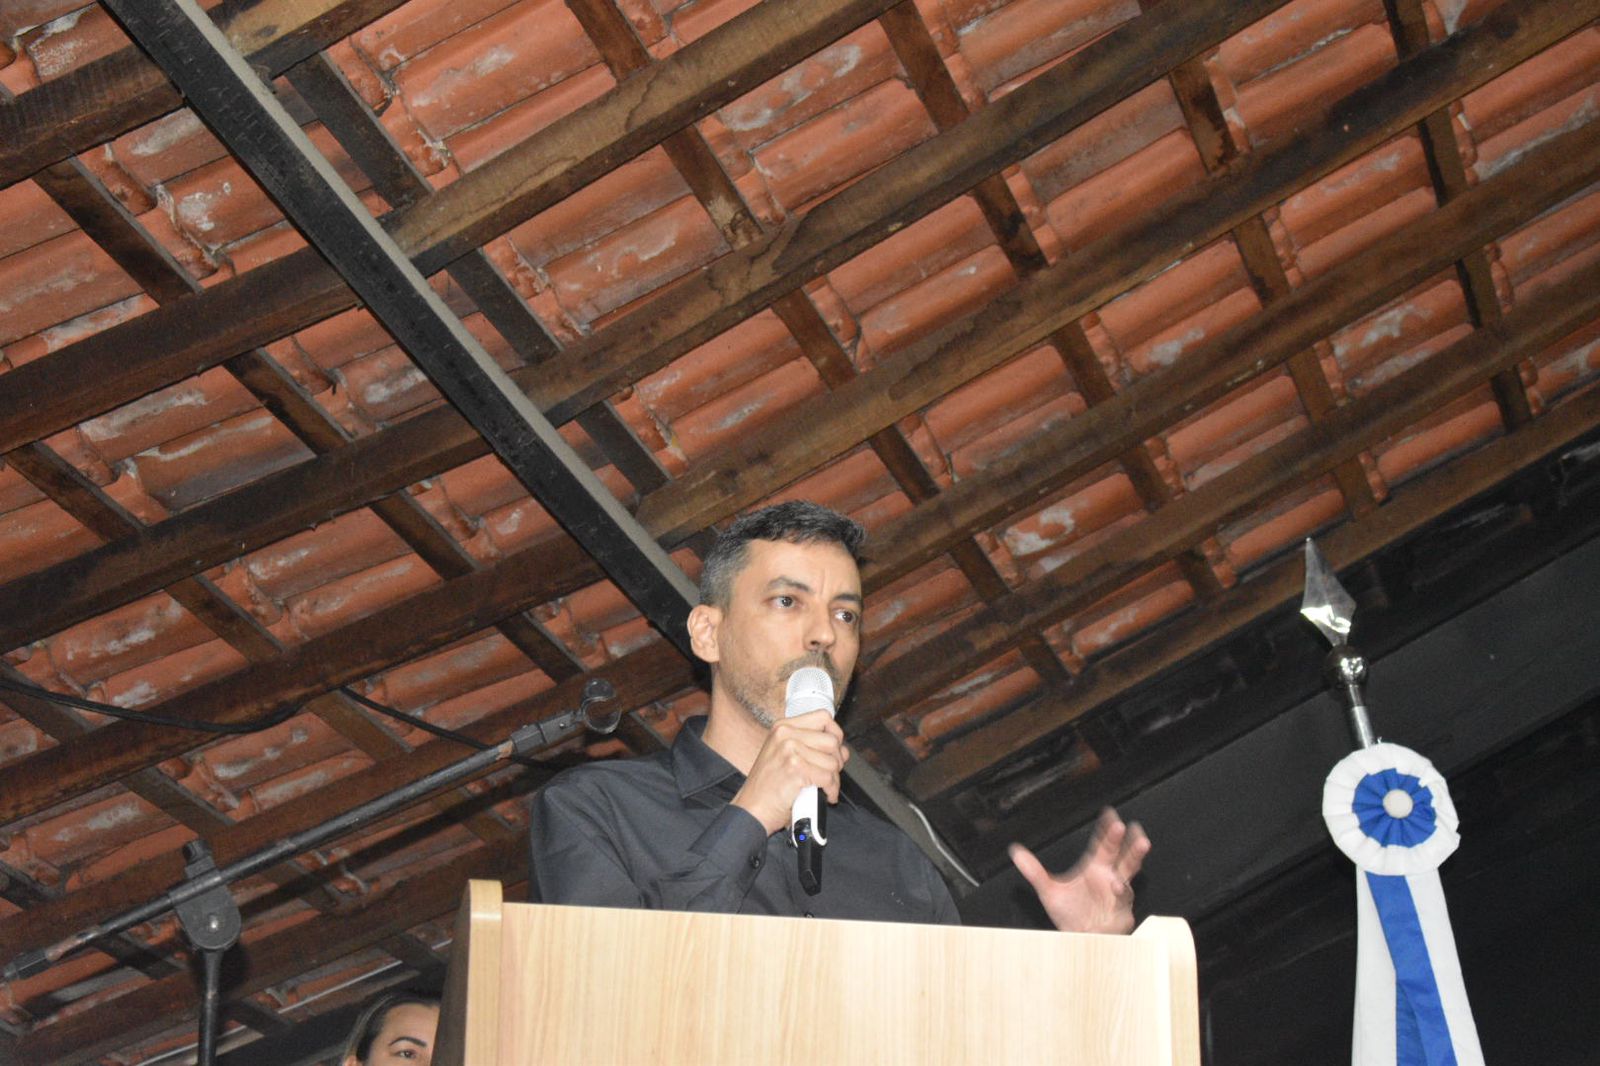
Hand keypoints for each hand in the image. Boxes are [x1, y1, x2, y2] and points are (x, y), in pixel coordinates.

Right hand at [731, 710, 849, 834]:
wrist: (751, 809)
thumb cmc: (766, 787)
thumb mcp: (783, 756)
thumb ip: (811, 747)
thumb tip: (842, 750)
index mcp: (782, 728)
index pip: (823, 717)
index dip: (835, 734)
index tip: (835, 749)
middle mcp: (786, 735)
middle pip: (832, 741)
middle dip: (837, 761)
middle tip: (829, 774)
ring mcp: (790, 751)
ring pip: (833, 762)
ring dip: (834, 779)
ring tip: (824, 787)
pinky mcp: (796, 770)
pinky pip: (828, 778)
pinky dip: (830, 791)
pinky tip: (823, 795)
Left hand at [1009, 808, 1150, 933]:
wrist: (1078, 940)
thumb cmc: (1070, 915)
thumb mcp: (1048, 891)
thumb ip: (1034, 871)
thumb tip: (1016, 852)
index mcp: (1094, 868)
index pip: (1102, 844)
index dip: (1106, 829)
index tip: (1109, 813)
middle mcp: (1109, 877)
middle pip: (1120, 853)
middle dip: (1124, 839)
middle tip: (1125, 824)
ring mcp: (1117, 893)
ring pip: (1130, 871)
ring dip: (1135, 856)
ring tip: (1141, 843)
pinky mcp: (1121, 910)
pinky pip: (1124, 898)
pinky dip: (1122, 891)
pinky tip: (1118, 885)